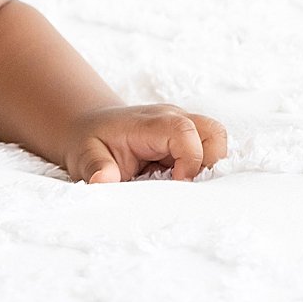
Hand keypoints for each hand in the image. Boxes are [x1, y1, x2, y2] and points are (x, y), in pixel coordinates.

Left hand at [66, 103, 229, 182]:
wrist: (91, 128)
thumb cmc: (91, 143)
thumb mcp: (84, 156)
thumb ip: (95, 167)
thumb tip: (102, 181)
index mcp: (148, 123)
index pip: (184, 131)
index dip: (189, 160)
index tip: (175, 182)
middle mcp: (172, 118)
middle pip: (213, 133)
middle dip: (208, 163)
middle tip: (181, 182)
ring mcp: (184, 126)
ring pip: (217, 142)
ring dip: (207, 167)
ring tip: (179, 180)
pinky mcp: (189, 139)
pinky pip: (211, 152)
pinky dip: (204, 168)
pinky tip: (180, 179)